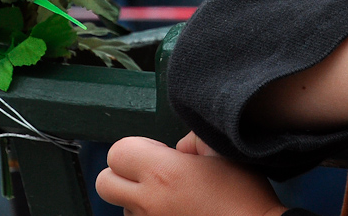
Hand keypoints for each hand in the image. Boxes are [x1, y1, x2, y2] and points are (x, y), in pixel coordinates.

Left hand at [96, 135, 285, 215]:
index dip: (136, 148)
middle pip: (105, 183)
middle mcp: (149, 202)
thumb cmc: (243, 195)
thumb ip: (192, 139)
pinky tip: (177, 211)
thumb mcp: (221, 150)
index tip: (157, 153)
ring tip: (171, 198)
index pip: (117, 152)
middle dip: (122, 174)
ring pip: (122, 207)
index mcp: (162, 173)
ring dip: (138, 200)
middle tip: (150, 174)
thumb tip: (177, 147)